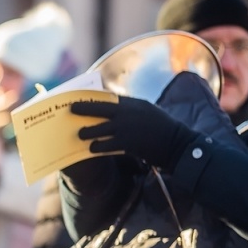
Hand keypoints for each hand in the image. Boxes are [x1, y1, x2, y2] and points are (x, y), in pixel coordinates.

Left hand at [72, 95, 203, 168]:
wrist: (177, 143)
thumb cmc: (162, 128)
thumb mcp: (147, 111)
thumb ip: (130, 109)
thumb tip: (112, 110)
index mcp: (134, 104)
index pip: (108, 97)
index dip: (92, 99)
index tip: (79, 98)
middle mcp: (128, 113)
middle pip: (99, 109)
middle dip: (83, 109)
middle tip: (70, 110)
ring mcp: (126, 128)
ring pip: (99, 128)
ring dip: (87, 132)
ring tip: (80, 135)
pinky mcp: (127, 143)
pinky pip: (105, 145)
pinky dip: (97, 147)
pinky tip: (90, 149)